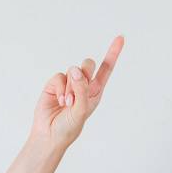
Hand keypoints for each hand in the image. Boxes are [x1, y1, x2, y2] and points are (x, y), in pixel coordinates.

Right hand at [29, 34, 123, 149]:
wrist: (49, 135)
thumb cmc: (69, 127)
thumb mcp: (81, 110)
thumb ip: (82, 89)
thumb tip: (75, 70)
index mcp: (95, 91)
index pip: (106, 69)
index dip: (113, 53)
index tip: (121, 37)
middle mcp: (83, 85)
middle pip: (88, 64)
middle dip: (85, 73)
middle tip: (79, 90)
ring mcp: (68, 83)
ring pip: (73, 70)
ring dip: (71, 88)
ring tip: (68, 103)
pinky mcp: (55, 84)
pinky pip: (59, 76)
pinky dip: (60, 89)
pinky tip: (60, 101)